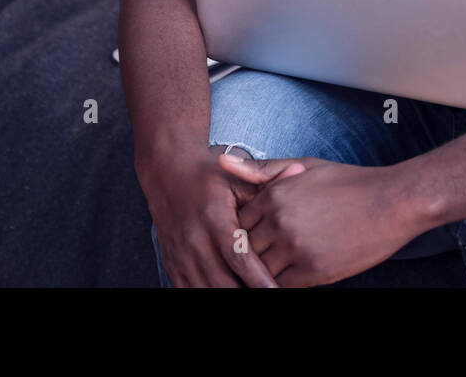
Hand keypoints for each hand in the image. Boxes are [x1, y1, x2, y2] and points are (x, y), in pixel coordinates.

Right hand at [144, 145, 305, 287]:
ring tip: (253, 291)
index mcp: (214, 218)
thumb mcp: (236, 178)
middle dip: (247, 292)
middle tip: (272, 293)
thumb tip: (298, 172)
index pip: (239, 258)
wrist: (167, 173)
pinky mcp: (172, 265)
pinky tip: (228, 290)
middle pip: (223, 282)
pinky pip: (189, 291)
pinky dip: (209, 294)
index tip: (277, 290)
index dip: (259, 279)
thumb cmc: (208, 176)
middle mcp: (194, 240)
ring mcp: (180, 256)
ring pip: (207, 290)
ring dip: (229, 294)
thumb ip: (266, 184)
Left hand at [218, 155, 419, 286]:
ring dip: (262, 272)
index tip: (249, 237)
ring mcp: (296, 248)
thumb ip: (263, 169)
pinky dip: (281, 283)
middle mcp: (280, 222)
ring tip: (269, 268)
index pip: (239, 223)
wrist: (393, 202)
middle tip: (254, 258)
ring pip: (260, 270)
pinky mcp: (314, 271)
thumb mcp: (305, 167)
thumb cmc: (350, 183)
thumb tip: (222, 162)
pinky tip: (289, 275)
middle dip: (249, 255)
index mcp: (275, 195)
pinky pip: (282, 286)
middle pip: (246, 249)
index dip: (243, 232)